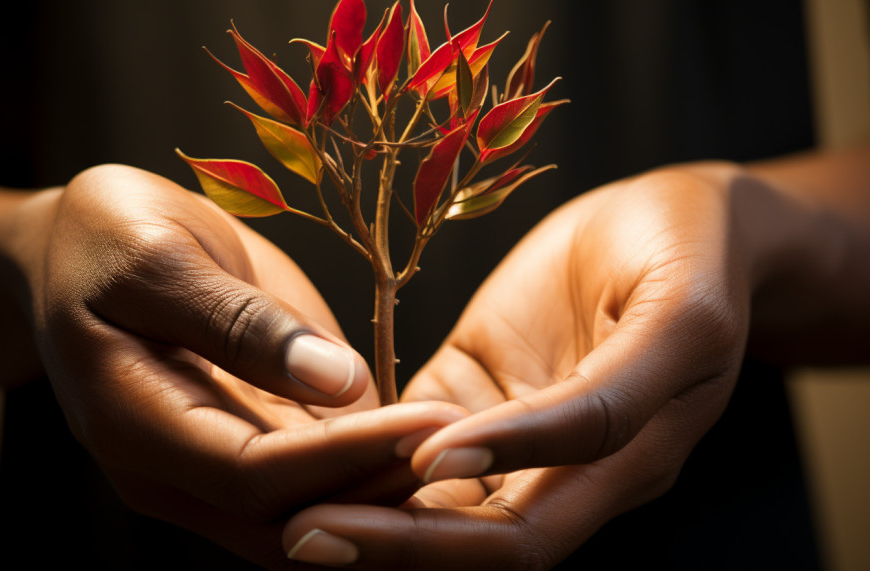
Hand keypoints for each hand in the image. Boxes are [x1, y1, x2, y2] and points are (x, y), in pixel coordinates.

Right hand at [0, 164, 467, 565]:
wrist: (74, 252)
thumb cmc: (106, 238)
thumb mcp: (160, 259)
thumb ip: (240, 325)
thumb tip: (339, 386)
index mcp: (134, 425)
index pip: (254, 475)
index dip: (347, 457)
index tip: (435, 424)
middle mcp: (168, 474)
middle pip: (287, 517)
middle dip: (381, 487)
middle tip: (476, 443)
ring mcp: (203, 471)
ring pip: (306, 517)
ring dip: (385, 492)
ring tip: (472, 449)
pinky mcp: (240, 448)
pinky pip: (309, 484)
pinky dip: (369, 472)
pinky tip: (432, 441)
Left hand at [282, 165, 755, 567]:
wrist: (681, 223)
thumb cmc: (693, 255)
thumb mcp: (679, 316)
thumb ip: (605, 398)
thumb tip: (468, 451)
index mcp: (623, 465)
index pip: (531, 529)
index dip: (460, 526)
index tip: (392, 485)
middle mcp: (562, 469)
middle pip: (470, 537)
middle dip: (389, 544)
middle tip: (300, 533)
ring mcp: (512, 433)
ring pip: (432, 500)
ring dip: (363, 507)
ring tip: (277, 502)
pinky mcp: (473, 392)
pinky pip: (410, 438)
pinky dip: (361, 450)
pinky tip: (299, 442)